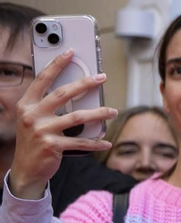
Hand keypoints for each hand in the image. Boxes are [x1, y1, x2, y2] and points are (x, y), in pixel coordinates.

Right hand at [8, 52, 115, 198]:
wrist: (26, 169)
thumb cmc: (34, 140)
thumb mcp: (33, 120)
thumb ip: (47, 105)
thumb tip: (75, 90)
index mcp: (26, 105)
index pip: (42, 80)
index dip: (56, 64)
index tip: (70, 52)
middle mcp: (31, 115)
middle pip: (63, 94)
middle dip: (85, 84)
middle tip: (101, 78)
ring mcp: (41, 131)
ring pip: (77, 117)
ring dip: (98, 113)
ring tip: (112, 111)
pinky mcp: (52, 146)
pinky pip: (80, 141)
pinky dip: (95, 142)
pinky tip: (106, 142)